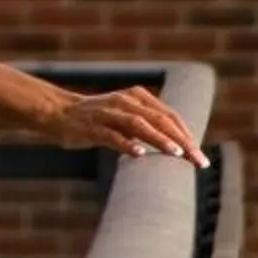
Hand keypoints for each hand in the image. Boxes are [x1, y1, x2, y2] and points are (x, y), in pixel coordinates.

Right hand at [33, 81, 209, 165]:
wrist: (57, 113)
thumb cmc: (97, 120)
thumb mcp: (125, 118)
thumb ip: (147, 127)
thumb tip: (175, 147)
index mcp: (138, 97)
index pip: (169, 116)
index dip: (187, 135)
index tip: (199, 156)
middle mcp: (125, 101)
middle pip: (160, 119)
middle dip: (182, 141)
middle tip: (198, 161)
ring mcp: (108, 113)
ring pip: (139, 124)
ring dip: (159, 139)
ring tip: (176, 154)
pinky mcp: (92, 126)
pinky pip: (111, 135)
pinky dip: (126, 144)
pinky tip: (139, 154)